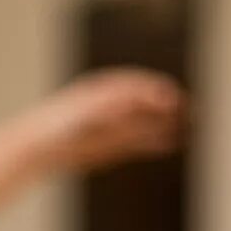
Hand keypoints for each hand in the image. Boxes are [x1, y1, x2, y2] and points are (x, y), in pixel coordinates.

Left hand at [29, 68, 183, 172]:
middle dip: (169, 102)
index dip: (156, 89)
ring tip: (190, 121)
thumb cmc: (58, 125)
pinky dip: (157, 141)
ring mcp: (114, 126)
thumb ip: (112, 105)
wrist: (39, 147)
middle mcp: (112, 105)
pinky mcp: (113, 146)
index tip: (172, 97)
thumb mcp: (86, 111)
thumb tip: (138, 100)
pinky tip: (173, 142)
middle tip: (191, 107)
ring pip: (147, 121)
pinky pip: (140, 142)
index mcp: (104, 89)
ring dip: (168, 121)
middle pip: (147, 100)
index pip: (137, 84)